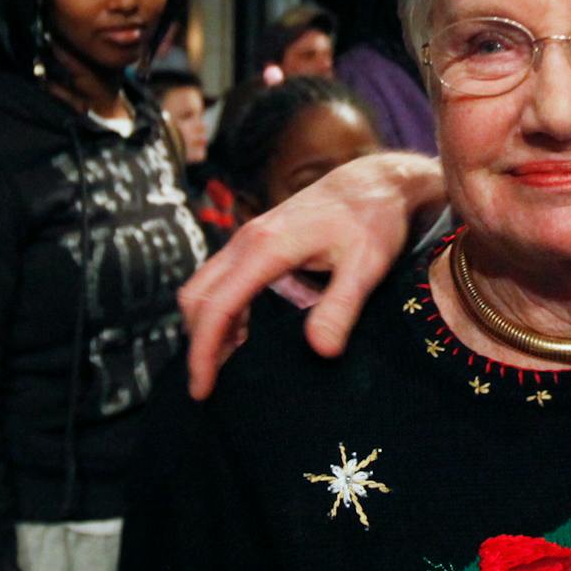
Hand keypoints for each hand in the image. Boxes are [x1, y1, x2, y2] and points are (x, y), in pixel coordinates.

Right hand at [179, 151, 444, 398]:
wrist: (373, 181)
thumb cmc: (372, 218)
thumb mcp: (366, 265)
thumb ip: (340, 306)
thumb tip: (320, 350)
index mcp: (266, 247)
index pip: (217, 306)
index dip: (204, 351)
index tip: (202, 388)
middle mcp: (247, 241)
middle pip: (197, 297)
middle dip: (197, 342)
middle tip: (209, 386)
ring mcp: (248, 240)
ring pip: (205, 288)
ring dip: (208, 326)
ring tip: (224, 368)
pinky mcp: (256, 243)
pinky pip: (223, 280)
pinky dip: (222, 311)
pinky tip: (242, 336)